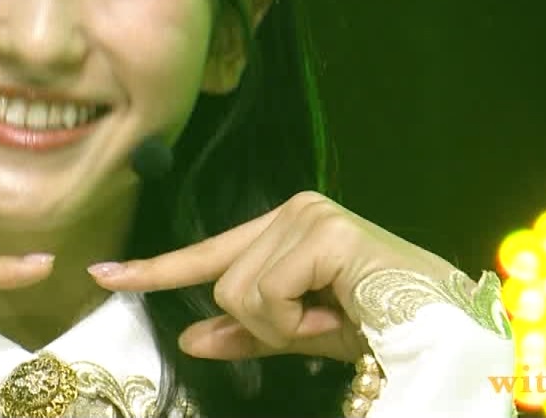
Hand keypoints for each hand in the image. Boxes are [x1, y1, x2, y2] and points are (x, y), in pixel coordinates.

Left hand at [90, 191, 458, 362]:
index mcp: (284, 229)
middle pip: (222, 282)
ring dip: (286, 327)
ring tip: (336, 320)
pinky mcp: (323, 230)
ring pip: (241, 292)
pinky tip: (339, 316)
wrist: (444, 333)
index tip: (101, 275)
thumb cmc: (380, 329)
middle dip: (267, 325)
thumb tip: (192, 336)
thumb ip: (246, 333)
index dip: (153, 270)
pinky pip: (269, 294)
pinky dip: (299, 324)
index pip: (207, 254)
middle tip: (321, 327)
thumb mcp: (299, 335)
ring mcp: (308, 215)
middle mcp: (293, 210)